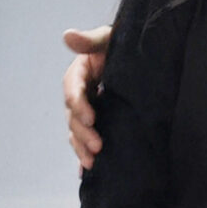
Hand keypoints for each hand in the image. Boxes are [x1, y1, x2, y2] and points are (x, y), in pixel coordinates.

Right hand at [62, 25, 111, 169]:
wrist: (139, 56)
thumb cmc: (122, 43)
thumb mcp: (108, 38)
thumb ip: (91, 40)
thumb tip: (67, 35)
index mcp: (79, 73)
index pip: (73, 91)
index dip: (80, 105)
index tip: (92, 118)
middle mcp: (79, 93)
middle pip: (73, 117)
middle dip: (83, 133)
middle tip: (98, 146)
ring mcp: (88, 108)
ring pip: (76, 131)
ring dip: (81, 148)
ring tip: (92, 163)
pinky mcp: (98, 120)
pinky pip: (86, 138)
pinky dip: (84, 154)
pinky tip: (87, 172)